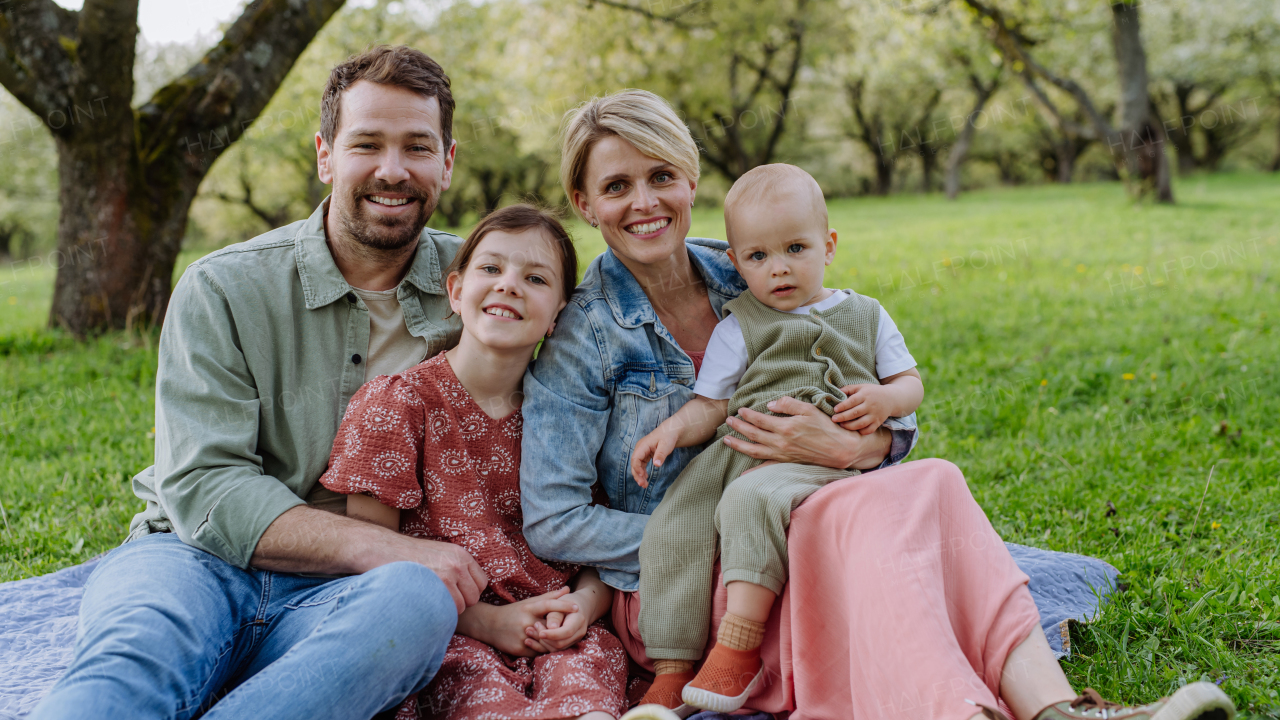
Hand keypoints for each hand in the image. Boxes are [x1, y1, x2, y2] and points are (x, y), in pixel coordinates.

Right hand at [406, 538, 488, 613]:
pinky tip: (428, 604)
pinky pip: (448, 609)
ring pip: (461, 606)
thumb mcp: (441, 552)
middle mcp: (458, 565)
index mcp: (462, 555)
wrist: (386, 550)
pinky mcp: (436, 586)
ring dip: (449, 608)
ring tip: (434, 600)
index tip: (458, 593)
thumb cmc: (411, 555)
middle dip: (462, 602)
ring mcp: (448, 576)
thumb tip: (467, 586)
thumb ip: (457, 566)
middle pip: (474, 597)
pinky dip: (441, 611)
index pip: (481, 583)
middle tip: (444, 599)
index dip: (470, 591)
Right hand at [468, 587, 578, 656]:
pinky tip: (550, 647)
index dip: (563, 606)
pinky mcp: (519, 649)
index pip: (548, 605)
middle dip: (562, 629)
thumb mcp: (529, 603)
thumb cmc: (513, 612)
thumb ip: (549, 597)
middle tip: (575, 629)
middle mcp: (526, 622)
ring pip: (545, 642)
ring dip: (554, 641)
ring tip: (565, 639)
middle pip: (550, 627)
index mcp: (529, 608)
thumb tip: (568, 589)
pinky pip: (538, 652)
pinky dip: (544, 649)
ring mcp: (522, 636)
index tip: (577, 607)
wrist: (489, 625)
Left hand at [524, 590, 592, 651]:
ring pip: (557, 648)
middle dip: (545, 639)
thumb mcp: (560, 602)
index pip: (567, 632)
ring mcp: (574, 640)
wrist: (578, 606)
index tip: (540, 632)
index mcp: (578, 620)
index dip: (553, 634)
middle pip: (561, 643)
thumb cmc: (566, 601)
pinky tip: (529, 641)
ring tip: (529, 632)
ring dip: (541, 643)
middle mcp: (579, 632)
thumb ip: (555, 615)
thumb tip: (550, 627)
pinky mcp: (568, 643)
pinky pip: (555, 649)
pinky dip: (542, 646)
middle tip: (531, 629)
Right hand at [631, 426, 678, 487]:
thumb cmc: (668, 436)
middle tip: (643, 485)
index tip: (643, 476)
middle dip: (637, 475)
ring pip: (637, 465)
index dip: (637, 469)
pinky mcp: (645, 454)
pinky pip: (641, 465)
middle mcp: (640, 448)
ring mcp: (642, 451)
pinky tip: (645, 478)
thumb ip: (661, 454)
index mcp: (642, 445)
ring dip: (639, 475)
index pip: (635, 459)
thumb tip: (656, 464)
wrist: (671, 431)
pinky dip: (642, 472)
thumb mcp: (666, 445)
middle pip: (634, 464)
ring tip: (644, 485)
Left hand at [723, 396, 889, 469]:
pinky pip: (767, 467)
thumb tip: (769, 405)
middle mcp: (781, 442)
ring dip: (739, 445)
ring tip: (726, 440)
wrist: (840, 449)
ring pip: (755, 450)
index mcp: (785, 427)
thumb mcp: (809, 409)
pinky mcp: (787, 462)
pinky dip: (753, 471)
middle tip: (728, 421)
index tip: (739, 410)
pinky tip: (742, 474)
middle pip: (753, 434)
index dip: (747, 414)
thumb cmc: (826, 427)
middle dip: (738, 427)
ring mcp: (783, 454)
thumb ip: (788, 404)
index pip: (760, 419)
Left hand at [831, 383, 892, 434]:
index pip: (852, 401)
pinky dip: (862, 431)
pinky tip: (854, 430)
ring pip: (861, 423)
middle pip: (855, 413)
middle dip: (843, 417)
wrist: (891, 398)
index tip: (835, 409)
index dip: (843, 406)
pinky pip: (869, 430)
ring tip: (841, 425)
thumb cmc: (872, 392)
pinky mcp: (878, 422)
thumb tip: (835, 392)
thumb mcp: (861, 386)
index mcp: (865, 395)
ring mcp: (875, 415)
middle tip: (834, 419)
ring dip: (850, 426)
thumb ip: (848, 389)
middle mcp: (870, 405)